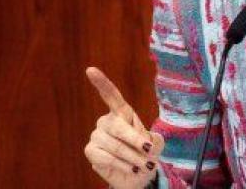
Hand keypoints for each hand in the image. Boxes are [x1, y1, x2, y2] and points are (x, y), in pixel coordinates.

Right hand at [84, 67, 164, 188]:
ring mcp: (97, 135)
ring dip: (133, 158)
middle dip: (136, 141)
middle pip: (118, 127)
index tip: (90, 70)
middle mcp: (106, 121)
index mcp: (122, 113)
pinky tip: (129, 168)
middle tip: (148, 151)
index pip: (111, 96)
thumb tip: (144, 142)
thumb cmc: (146, 153)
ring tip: (142, 165)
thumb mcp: (155, 143)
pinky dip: (122, 165)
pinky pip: (106, 157)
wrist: (139, 175)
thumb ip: (151, 139)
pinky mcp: (90, 151)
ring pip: (115, 146)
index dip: (101, 83)